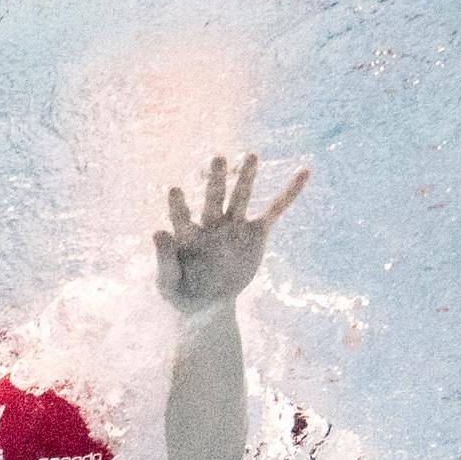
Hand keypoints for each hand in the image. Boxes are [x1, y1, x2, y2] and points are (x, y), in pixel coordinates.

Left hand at [153, 152, 308, 315]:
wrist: (207, 303)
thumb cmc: (182, 290)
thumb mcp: (168, 283)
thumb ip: (164, 259)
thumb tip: (157, 231)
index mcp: (187, 235)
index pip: (181, 216)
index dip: (178, 205)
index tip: (173, 190)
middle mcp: (210, 224)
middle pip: (213, 198)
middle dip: (215, 179)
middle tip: (217, 158)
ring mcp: (234, 226)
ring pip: (241, 197)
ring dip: (246, 177)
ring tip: (250, 156)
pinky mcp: (255, 233)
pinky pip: (274, 210)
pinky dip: (289, 193)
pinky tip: (303, 172)